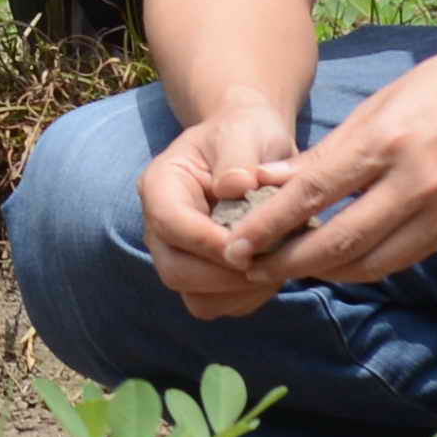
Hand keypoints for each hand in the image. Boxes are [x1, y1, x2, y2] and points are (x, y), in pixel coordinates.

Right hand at [138, 102, 310, 321]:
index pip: (170, 224)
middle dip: (224, 275)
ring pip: (197, 298)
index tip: (250, 246)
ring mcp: (180, 256)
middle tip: (269, 263)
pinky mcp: (203, 277)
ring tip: (276, 266)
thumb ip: (237, 157)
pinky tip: (274, 269)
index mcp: (160, 187)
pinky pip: (219, 305)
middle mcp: (161, 228)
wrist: (251, 146)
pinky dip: (248, 298)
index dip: (207, 241)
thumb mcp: (243, 132)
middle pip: (175, 271)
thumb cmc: (244, 134)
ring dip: (239, 292)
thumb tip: (235, 187)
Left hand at [211, 35, 436, 299]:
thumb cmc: (435, 89)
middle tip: (250, 267)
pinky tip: (333, 261)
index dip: (270, 226)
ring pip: (368, 263)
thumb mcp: (373, 107)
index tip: (236, 245)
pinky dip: (360, 266)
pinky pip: (397, 260)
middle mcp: (415, 183)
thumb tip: (270, 184)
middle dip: (288, 261)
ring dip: (322, 270)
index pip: (314, 194)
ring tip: (285, 266)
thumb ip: (324, 153)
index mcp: (387, 143)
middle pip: (339, 241)